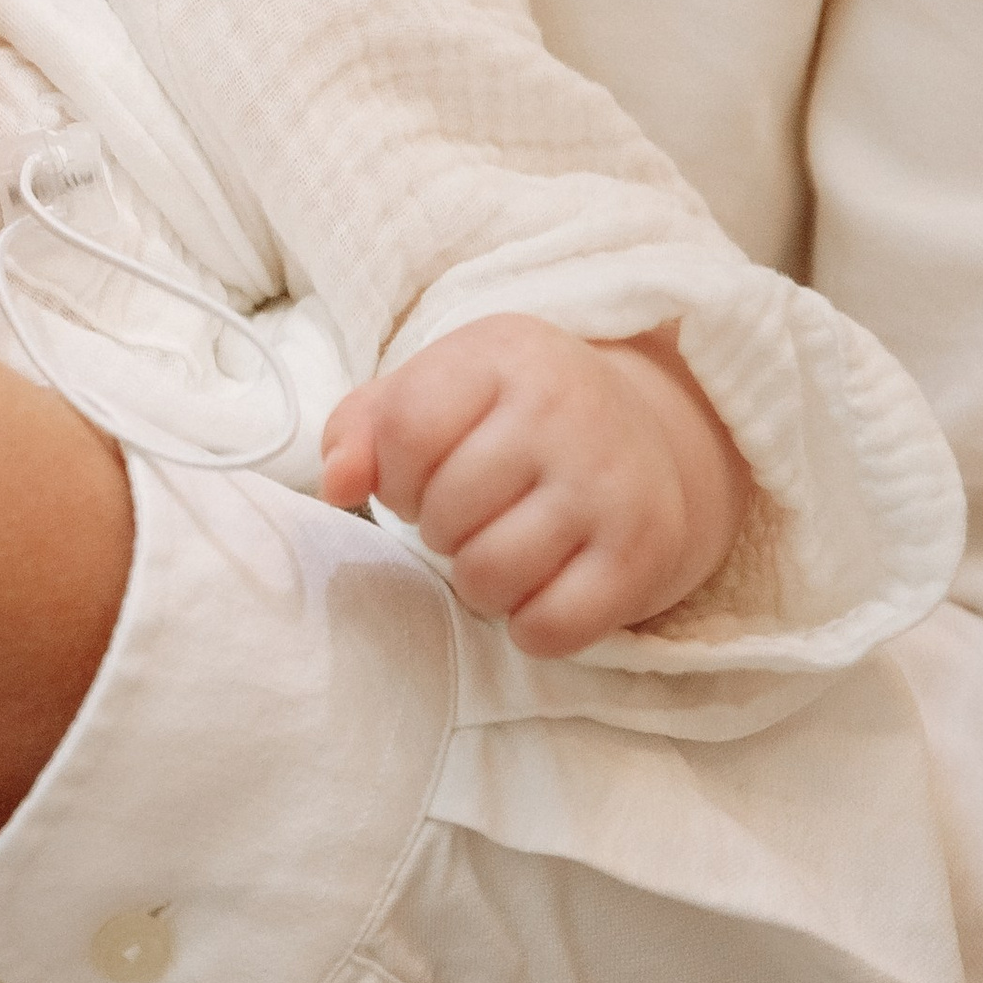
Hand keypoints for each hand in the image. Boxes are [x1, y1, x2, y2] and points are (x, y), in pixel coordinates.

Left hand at [320, 315, 748, 654]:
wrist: (642, 438)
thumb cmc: (507, 420)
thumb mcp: (432, 395)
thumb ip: (361, 430)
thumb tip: (337, 483)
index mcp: (504, 355)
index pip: (406, 429)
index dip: (394, 475)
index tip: (421, 478)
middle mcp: (566, 408)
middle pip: (444, 512)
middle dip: (439, 530)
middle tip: (472, 516)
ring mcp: (610, 481)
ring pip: (489, 576)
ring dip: (479, 584)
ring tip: (501, 550)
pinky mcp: (644, 550)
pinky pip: (549, 627)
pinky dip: (530, 627)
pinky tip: (540, 590)